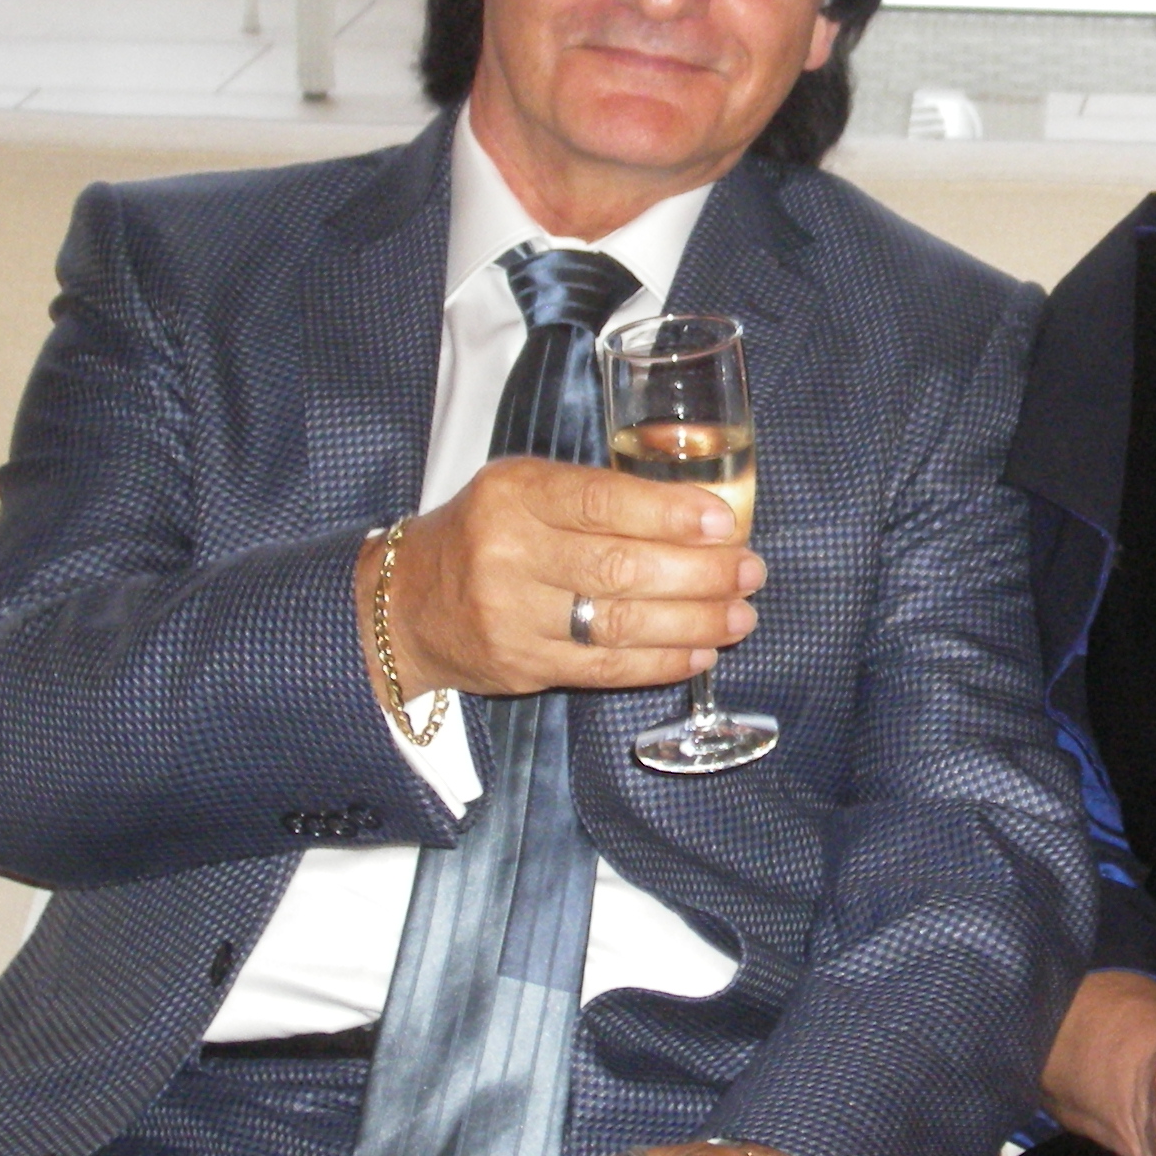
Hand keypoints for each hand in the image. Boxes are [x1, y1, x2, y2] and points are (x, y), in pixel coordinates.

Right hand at [355, 458, 762, 698]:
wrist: (405, 601)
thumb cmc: (487, 532)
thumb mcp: (526, 487)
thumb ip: (600, 490)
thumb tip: (702, 506)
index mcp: (515, 493)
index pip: (603, 501)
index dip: (670, 514)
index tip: (725, 524)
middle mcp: (508, 552)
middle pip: (621, 567)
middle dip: (700, 573)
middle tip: (750, 571)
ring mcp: (510, 614)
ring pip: (618, 623)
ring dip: (693, 622)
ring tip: (739, 615)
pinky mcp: (519, 665)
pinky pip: (603, 667)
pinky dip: (660, 662)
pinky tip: (700, 652)